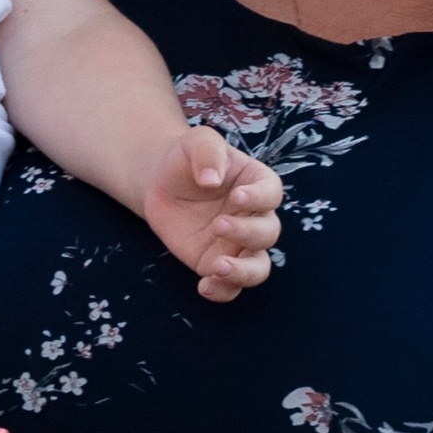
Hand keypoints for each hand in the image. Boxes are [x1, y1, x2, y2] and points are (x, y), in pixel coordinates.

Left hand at [141, 127, 283, 300]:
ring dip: (243, 272)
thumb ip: (208, 152)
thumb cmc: (186, 157)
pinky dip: (223, 291)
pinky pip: (230, 286)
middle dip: (247, 233)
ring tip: (218, 267)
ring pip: (258, 268)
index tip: (237, 196)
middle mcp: (254, 217)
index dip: (259, 198)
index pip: (271, 193)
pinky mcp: (216, 263)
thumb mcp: (196, 142)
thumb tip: (211, 180)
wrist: (160, 181)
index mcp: (257, 184)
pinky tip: (204, 286)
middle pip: (268, 233)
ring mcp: (238, 245)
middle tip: (218, 225)